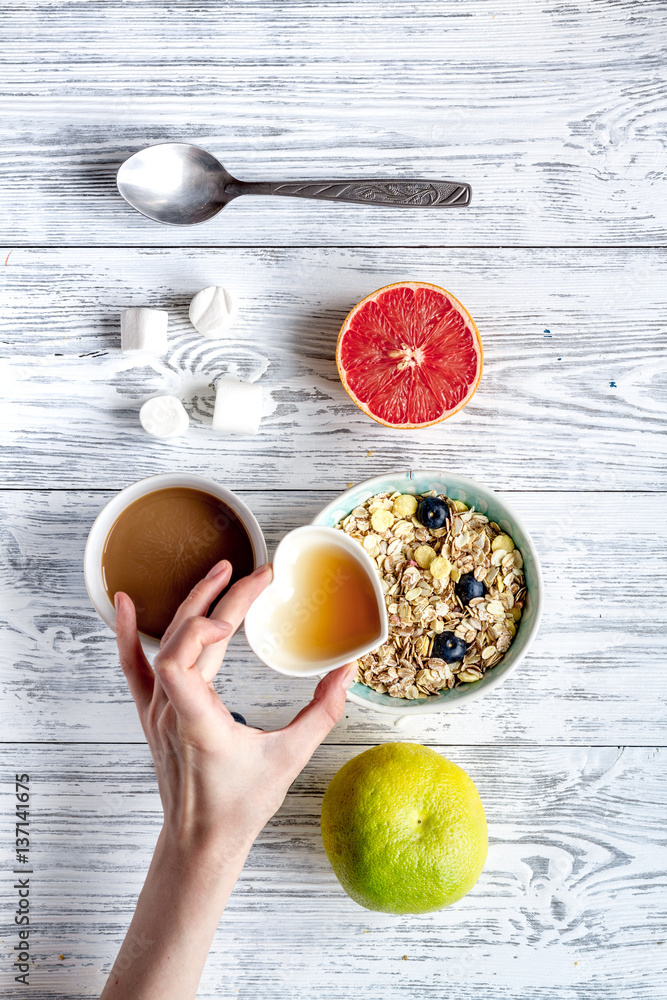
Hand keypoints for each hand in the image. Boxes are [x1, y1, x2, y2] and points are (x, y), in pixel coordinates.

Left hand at [114, 559, 356, 859]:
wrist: (200, 841)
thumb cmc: (239, 806)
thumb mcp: (289, 759)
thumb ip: (322, 713)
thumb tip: (347, 673)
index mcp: (197, 720)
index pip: (177, 659)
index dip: (201, 627)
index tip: (236, 616)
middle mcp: (169, 710)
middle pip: (182, 637)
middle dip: (219, 598)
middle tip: (255, 575)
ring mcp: (155, 710)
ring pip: (163, 642)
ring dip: (191, 603)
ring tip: (219, 572)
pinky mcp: (152, 712)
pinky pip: (132, 665)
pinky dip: (126, 632)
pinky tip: (123, 601)